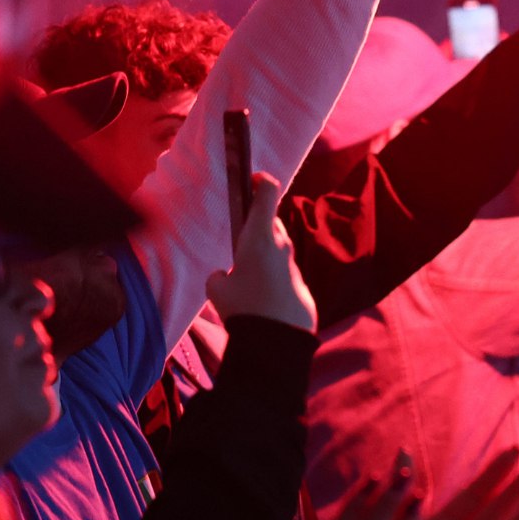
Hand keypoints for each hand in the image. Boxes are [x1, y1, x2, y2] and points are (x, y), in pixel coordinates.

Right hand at [206, 172, 316, 333]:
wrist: (276, 340)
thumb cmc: (244, 306)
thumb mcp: (217, 289)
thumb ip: (219, 276)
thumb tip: (226, 275)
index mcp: (260, 236)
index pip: (267, 192)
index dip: (261, 181)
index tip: (254, 179)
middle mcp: (281, 246)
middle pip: (271, 224)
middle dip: (258, 228)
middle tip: (241, 241)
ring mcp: (294, 266)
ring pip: (279, 251)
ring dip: (265, 257)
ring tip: (247, 276)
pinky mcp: (302, 287)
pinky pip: (284, 275)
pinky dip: (273, 280)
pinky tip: (261, 299)